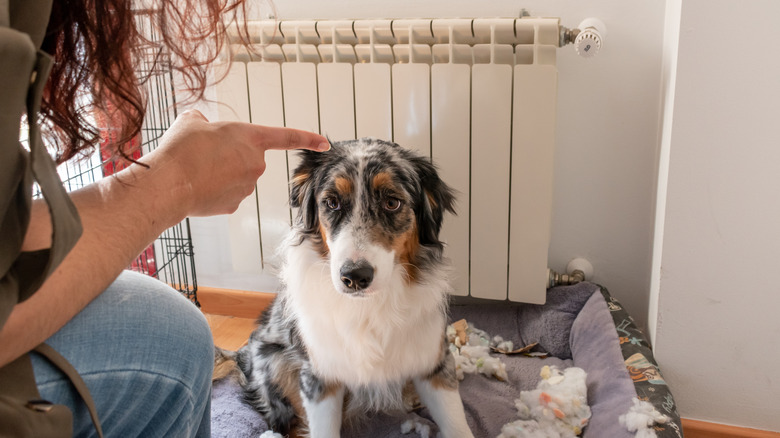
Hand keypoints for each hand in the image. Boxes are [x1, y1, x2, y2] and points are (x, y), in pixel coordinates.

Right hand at [133, 110, 328, 220]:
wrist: (169, 183)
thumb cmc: (181, 150)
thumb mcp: (190, 121)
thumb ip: (203, 121)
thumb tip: (199, 124)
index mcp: (250, 138)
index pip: (287, 137)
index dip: (308, 138)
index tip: (325, 143)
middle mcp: (255, 163)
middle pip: (247, 158)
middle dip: (228, 156)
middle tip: (202, 155)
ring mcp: (246, 187)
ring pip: (235, 177)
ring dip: (218, 173)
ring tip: (195, 171)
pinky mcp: (234, 205)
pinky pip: (225, 194)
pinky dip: (213, 191)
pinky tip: (197, 188)